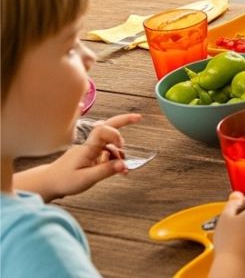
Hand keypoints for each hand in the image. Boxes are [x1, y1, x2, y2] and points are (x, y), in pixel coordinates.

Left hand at [14, 113, 140, 201]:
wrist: (48, 183)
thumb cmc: (64, 181)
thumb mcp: (86, 179)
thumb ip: (106, 171)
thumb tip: (124, 164)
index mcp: (87, 147)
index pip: (102, 130)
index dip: (115, 134)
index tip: (121, 147)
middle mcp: (90, 145)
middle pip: (108, 127)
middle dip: (123, 121)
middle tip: (138, 118)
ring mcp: (90, 149)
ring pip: (110, 143)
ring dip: (119, 152)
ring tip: (123, 169)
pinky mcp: (91, 155)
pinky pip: (106, 152)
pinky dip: (114, 159)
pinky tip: (118, 169)